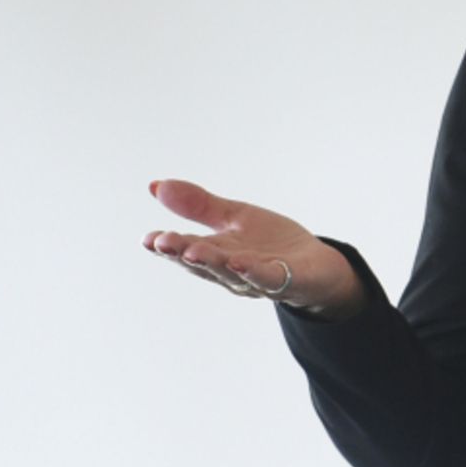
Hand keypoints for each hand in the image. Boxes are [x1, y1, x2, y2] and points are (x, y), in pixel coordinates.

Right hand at [141, 179, 364, 318]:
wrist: (318, 266)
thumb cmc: (272, 244)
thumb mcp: (234, 217)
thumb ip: (198, 205)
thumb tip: (154, 185)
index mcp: (217, 254)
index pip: (187, 251)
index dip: (167, 247)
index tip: (147, 239)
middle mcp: (232, 272)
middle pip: (204, 263)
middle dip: (182, 253)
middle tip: (161, 242)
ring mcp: (259, 279)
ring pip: (231, 272)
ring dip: (211, 262)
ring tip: (192, 251)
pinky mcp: (288, 281)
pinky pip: (269, 278)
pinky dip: (254, 271)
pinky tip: (240, 262)